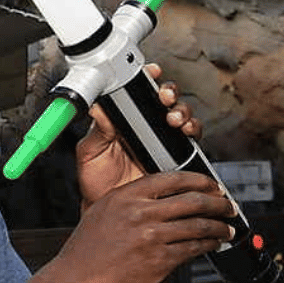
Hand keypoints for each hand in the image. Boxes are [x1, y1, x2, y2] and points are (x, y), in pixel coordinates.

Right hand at [31, 169, 233, 282]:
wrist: (76, 282)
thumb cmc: (84, 252)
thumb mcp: (102, 214)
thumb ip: (130, 203)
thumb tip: (162, 201)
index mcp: (124, 196)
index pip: (172, 179)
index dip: (198, 180)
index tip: (210, 185)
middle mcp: (140, 212)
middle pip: (193, 200)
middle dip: (218, 202)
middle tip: (227, 205)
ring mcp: (152, 237)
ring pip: (199, 225)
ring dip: (219, 227)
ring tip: (226, 229)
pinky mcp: (160, 260)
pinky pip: (194, 248)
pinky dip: (208, 245)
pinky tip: (212, 245)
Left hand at [75, 63, 201, 206]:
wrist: (109, 209)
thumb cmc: (96, 182)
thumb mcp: (91, 153)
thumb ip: (97, 131)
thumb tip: (97, 107)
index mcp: (123, 122)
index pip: (138, 94)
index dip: (147, 79)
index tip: (152, 72)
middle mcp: (145, 128)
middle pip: (165, 102)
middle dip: (170, 94)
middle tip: (165, 99)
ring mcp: (162, 143)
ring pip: (182, 118)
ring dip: (183, 113)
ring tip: (174, 120)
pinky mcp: (176, 159)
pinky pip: (191, 142)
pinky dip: (193, 133)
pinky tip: (187, 133)